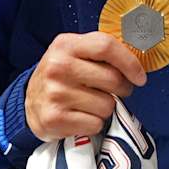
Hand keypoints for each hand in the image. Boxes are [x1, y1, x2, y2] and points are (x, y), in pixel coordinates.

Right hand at [26, 32, 148, 139]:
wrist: (28, 101)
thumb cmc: (61, 75)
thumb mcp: (73, 52)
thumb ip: (100, 51)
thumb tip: (136, 62)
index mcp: (66, 45)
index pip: (107, 46)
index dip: (130, 63)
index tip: (140, 77)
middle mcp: (59, 67)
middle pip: (112, 79)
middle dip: (122, 89)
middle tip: (114, 91)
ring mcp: (56, 94)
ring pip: (107, 105)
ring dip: (105, 108)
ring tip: (91, 103)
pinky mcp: (55, 119)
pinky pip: (95, 124)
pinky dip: (94, 123)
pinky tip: (81, 116)